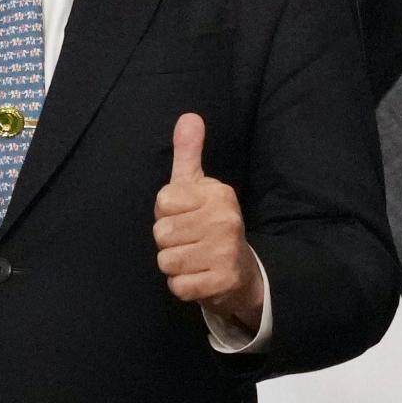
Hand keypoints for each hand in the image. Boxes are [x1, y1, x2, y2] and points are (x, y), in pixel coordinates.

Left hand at [154, 114, 258, 327]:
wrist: (239, 269)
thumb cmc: (209, 223)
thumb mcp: (198, 187)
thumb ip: (189, 153)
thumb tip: (188, 116)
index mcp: (218, 193)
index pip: (163, 201)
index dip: (168, 213)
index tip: (186, 216)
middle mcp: (226, 219)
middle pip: (161, 233)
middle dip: (169, 242)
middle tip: (191, 241)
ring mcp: (225, 252)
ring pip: (166, 261)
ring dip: (175, 265)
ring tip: (194, 259)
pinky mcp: (222, 282)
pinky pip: (178, 286)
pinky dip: (183, 286)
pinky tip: (199, 277)